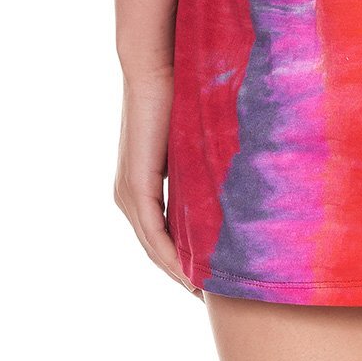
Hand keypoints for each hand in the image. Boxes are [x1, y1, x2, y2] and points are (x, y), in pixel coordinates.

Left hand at [113, 66, 202, 298]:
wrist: (155, 65)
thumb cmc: (179, 91)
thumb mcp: (193, 139)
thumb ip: (202, 162)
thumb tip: (234, 175)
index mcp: (139, 185)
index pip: (161, 233)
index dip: (184, 257)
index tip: (210, 276)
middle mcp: (127, 195)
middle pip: (156, 248)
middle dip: (183, 272)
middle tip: (213, 295)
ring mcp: (128, 192)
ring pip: (154, 246)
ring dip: (180, 271)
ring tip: (208, 292)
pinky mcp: (136, 186)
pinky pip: (154, 233)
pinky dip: (173, 256)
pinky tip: (192, 273)